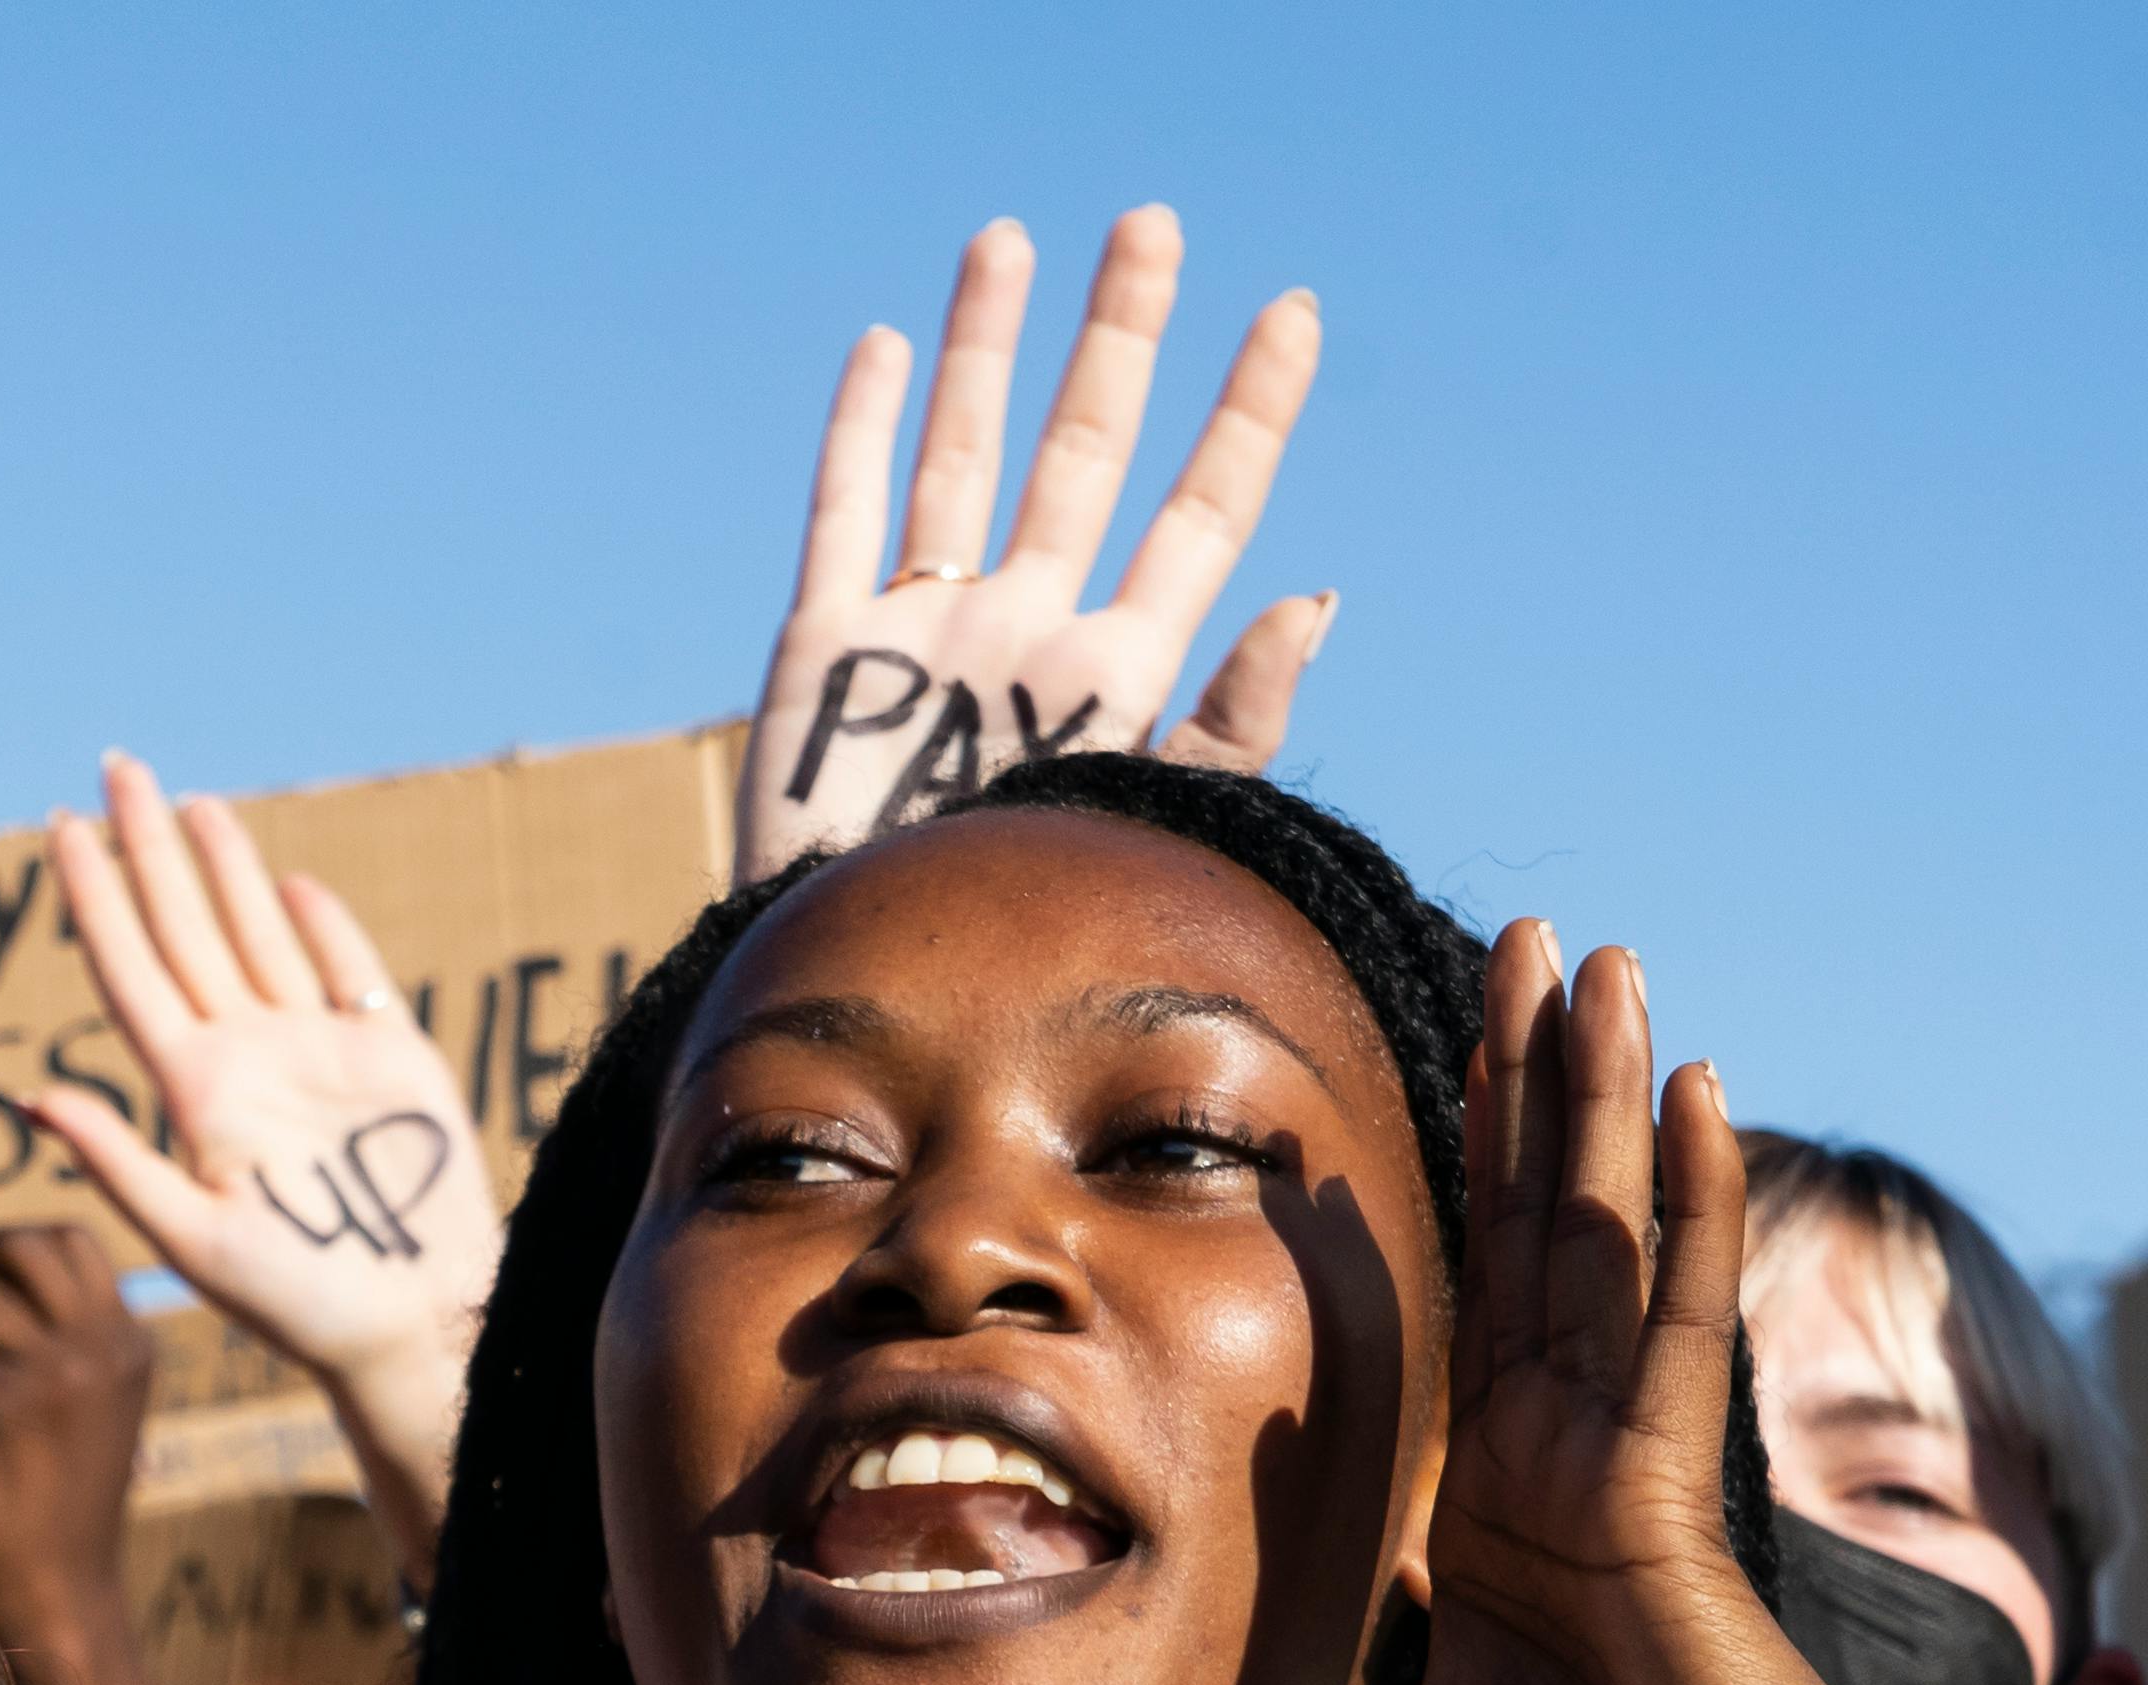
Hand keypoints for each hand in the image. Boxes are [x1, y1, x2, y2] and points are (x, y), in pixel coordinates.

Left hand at [0, 1221, 155, 1652]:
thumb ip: (29, 1325)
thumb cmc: (51, 1505)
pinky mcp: (0, 1412)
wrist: (58, 1597)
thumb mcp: (72, 1403)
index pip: (69, 1240)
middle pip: (17, 1247)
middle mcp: (101, 1351)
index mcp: (129, 1345)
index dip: (6, 1242)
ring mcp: (55, 1378)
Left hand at [26, 755, 487, 1568]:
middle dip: (148, 845)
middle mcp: (247, 1058)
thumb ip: (116, 1160)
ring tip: (189, 805)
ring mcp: (317, 1052)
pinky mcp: (389, 1059)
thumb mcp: (190, 1239)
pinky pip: (345, 972)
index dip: (94, 895)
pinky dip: (320, 924)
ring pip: (257, 934)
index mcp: (194, 1091)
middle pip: (183, 927)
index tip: (59, 825)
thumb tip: (29, 1093)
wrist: (411, 1324)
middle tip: (116, 763)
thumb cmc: (299, 1303)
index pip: (128, 967)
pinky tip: (288, 884)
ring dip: (224, 867)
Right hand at [737, 210, 1330, 888]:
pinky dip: (864, 428)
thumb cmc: (1018, 942)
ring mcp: (930, 631)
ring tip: (1011, 241)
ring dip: (987, 345)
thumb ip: (1231, 720)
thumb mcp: (1147, 824)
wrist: (864, 994)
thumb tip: (1320, 597)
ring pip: (963, 454)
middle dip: (1121, 335)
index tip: (1292, 313)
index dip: (1249, 411)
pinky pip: (847, 514)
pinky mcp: (827, 650)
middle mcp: (1031, 629)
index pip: (1203, 510)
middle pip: (1085, 449)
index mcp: (1119, 666)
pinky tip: (891, 345)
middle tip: (1152, 226)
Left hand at [1090, 926, 1969, 1684]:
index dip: (1447, 1187)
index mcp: (1500, 1509)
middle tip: (1519, 935)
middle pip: (1536, 1232)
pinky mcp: (1677, 1495)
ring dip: (1603, 1099)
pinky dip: (1689, 1208)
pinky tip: (1698, 1092)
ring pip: (1608, 1240)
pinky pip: (1683, 1325)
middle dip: (1528, 1086)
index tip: (1405, 1072)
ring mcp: (1625, 1463)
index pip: (1464, 1308)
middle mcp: (1565, 1457)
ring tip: (1602, 958)